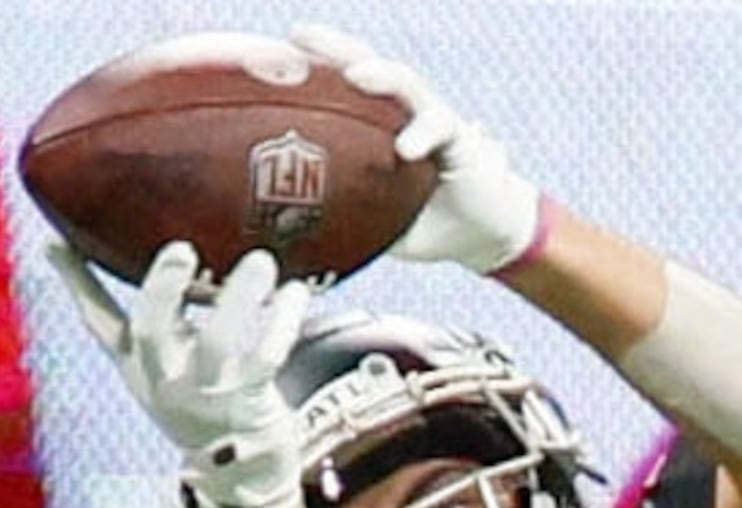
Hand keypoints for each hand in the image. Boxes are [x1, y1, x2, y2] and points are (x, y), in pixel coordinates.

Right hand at [47, 242, 311, 507]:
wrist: (240, 473)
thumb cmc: (202, 401)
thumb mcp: (163, 366)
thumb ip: (151, 319)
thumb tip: (134, 266)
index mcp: (140, 366)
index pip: (99, 322)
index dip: (76, 282)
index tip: (55, 242)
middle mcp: (166, 378)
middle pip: (149, 331)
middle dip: (163, 287)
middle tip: (182, 247)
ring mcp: (207, 392)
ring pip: (218, 342)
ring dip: (240, 297)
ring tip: (260, 262)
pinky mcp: (248, 401)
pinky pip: (267, 356)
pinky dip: (283, 320)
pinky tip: (295, 292)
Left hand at [292, 23, 544, 275]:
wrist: (475, 236)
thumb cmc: (417, 224)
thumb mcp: (369, 225)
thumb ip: (337, 219)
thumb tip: (283, 238)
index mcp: (373, 128)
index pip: (336, 89)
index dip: (305, 73)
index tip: (266, 60)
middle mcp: (400, 114)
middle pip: (364, 67)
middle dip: (334, 49)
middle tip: (300, 35)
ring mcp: (430, 120)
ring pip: (405, 83)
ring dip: (381, 75)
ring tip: (355, 75)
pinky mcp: (460, 139)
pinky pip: (440, 125)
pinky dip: (422, 133)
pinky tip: (405, 147)